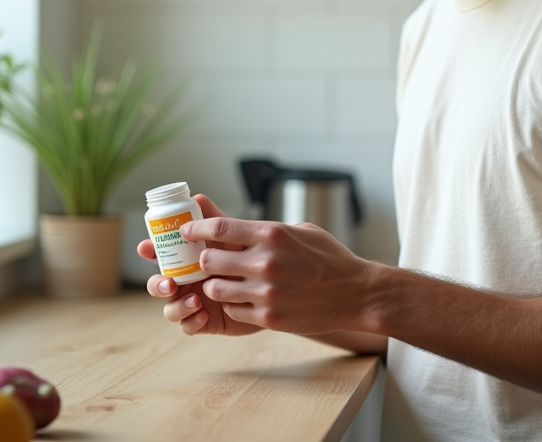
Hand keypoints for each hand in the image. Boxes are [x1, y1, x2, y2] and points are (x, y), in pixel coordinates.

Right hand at [137, 194, 260, 336]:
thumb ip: (216, 221)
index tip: (146, 247)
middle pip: (158, 283)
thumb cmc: (253, 255)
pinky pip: (188, 326)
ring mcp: (193, 300)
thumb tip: (196, 197)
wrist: (279, 283)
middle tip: (170, 282)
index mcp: (188, 257)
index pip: (162, 253)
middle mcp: (186, 279)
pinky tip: (203, 313)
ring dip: (175, 305)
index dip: (150, 250)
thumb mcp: (235, 237)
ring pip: (170, 307)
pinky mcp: (204, 320)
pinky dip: (191, 320)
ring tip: (195, 300)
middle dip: (157, 283)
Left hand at [183, 215, 377, 335]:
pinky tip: (244, 300)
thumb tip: (237, 226)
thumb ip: (268, 230)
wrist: (355, 293)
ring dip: (216, 285)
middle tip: (207, 262)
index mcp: (272, 234)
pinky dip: (234, 305)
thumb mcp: (301, 231)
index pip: (219, 227)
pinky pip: (234, 310)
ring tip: (224, 283)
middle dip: (204, 261)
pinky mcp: (269, 316)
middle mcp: (265, 261)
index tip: (186, 231)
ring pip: (216, 289)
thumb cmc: (330, 258)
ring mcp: (266, 292)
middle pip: (210, 259)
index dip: (196, 228)